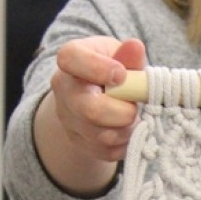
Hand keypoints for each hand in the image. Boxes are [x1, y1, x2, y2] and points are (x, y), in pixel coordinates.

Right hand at [50, 37, 146, 163]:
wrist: (95, 97)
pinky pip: (108, 152)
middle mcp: (64, 91)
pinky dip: (125, 144)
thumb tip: (136, 47)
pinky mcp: (81, 144)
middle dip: (122, 112)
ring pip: (103, 136)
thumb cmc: (110, 70)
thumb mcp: (118, 55)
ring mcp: (70, 121)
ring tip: (133, 118)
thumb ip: (128, 56)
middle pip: (90, 110)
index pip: (71, 60)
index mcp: (71, 60)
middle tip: (134, 107)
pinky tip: (127, 130)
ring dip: (127, 129)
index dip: (98, 69)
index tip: (122, 74)